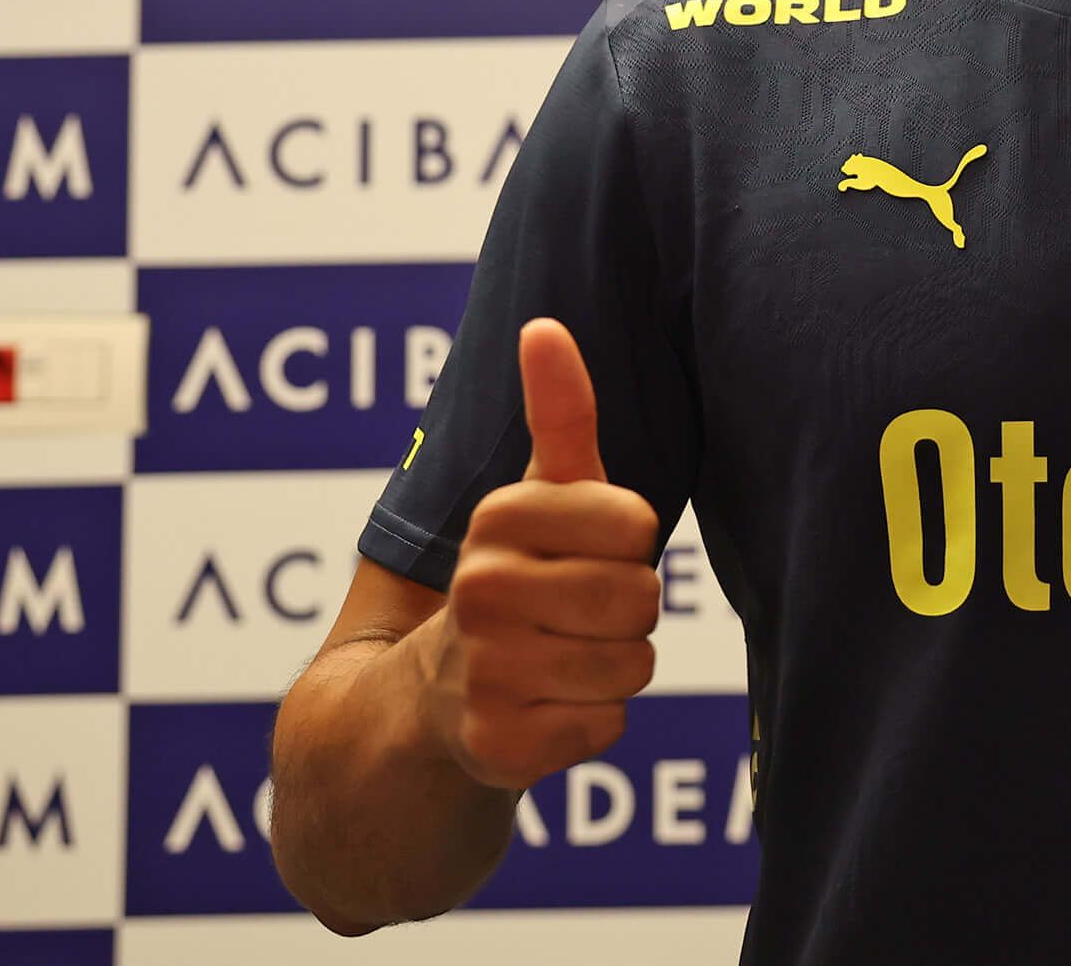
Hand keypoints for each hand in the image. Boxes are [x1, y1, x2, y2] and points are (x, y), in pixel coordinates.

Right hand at [423, 317, 664, 791]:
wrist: (431, 697)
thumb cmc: (517, 578)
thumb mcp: (538, 494)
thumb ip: (557, 412)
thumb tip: (545, 324)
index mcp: (497, 519)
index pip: (634, 524)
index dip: (627, 545)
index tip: (583, 552)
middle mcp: (480, 592)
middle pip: (639, 598)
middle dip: (627, 611)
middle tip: (575, 615)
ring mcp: (484, 673)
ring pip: (631, 666)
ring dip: (612, 669)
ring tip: (559, 659)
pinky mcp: (498, 747)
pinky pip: (608, 728)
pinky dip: (591, 724)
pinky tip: (546, 710)